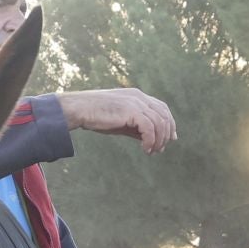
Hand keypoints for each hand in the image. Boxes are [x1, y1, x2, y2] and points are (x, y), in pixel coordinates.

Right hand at [58, 88, 176, 153]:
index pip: (162, 108)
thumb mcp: (122, 123)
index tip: (170, 139)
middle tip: (159, 149)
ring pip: (159, 123)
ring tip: (150, 151)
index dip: (169, 123)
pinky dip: (150, 141)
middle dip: (166, 134)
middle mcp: (139, 97)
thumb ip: (138, 129)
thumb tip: (154, 142)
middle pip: (164, 115)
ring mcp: (135, 102)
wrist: (79, 109)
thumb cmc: (97, 116)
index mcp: (137, 96)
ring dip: (158, 140)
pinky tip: (145, 149)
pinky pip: (149, 128)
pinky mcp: (131, 110)